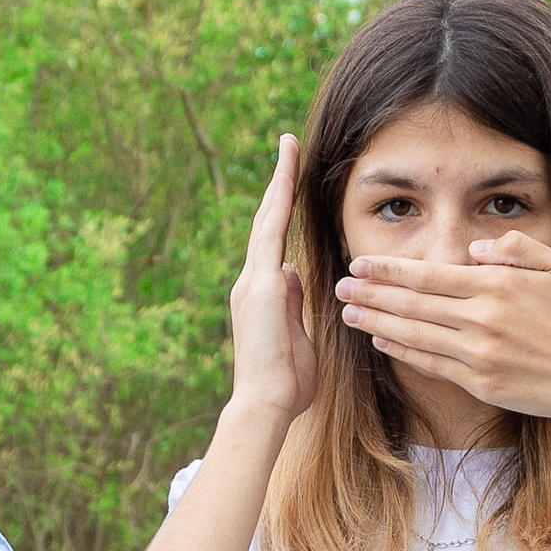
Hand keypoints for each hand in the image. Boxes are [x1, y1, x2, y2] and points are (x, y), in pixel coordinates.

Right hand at [225, 136, 317, 429]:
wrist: (265, 405)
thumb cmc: (286, 385)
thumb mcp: (298, 337)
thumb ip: (294, 306)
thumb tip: (294, 280)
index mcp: (263, 295)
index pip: (275, 243)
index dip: (283, 210)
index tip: (290, 182)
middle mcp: (252, 282)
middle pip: (268, 222)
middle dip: (279, 184)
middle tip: (288, 146)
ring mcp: (253, 282)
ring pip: (268, 221)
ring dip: (279, 182)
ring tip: (289, 147)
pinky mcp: (258, 285)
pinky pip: (270, 234)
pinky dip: (278, 204)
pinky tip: (287, 176)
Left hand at [335, 225, 550, 423]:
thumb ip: (519, 250)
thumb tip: (477, 249)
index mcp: (498, 286)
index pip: (430, 275)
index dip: (389, 270)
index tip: (360, 263)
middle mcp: (482, 319)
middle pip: (413, 304)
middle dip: (371, 294)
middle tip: (338, 286)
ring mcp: (479, 355)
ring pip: (415, 335)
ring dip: (376, 322)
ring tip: (348, 313)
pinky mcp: (481, 384)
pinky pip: (431, 365)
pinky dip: (403, 352)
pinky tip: (381, 341)